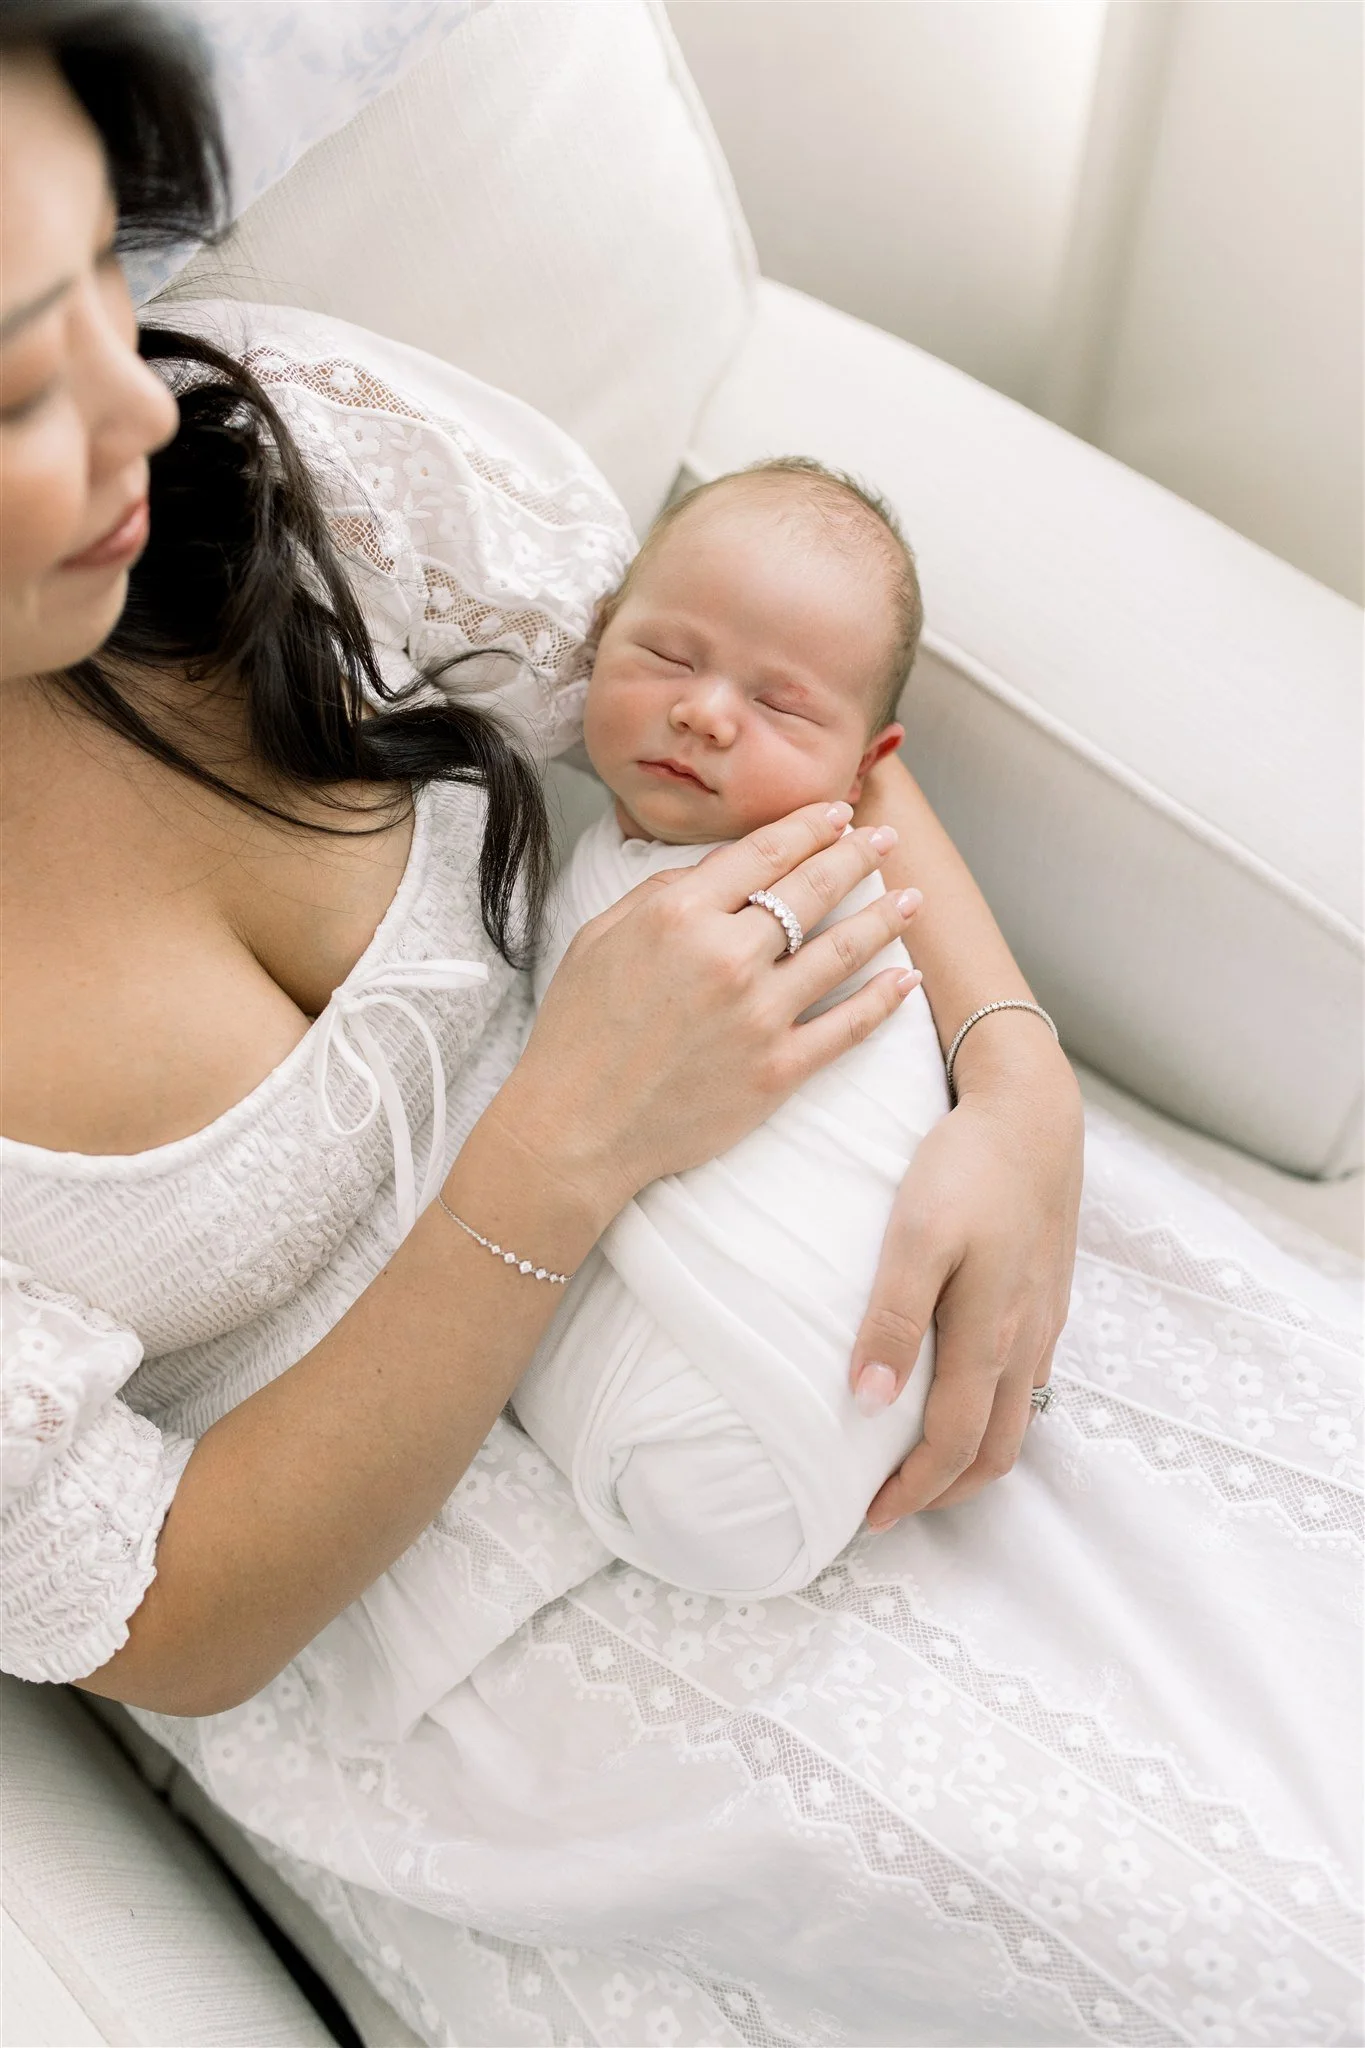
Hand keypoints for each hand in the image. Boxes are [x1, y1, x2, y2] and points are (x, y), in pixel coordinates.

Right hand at [502, 801, 923, 1222]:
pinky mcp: (778, 1070)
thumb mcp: (598, 938)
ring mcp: (759, 1015)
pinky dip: (884, 999)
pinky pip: (848, 1026)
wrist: (577, 1127)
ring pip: (843, 950)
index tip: (838, 814)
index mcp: (680, 915)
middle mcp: (727, 956)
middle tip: (886, 839)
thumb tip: (716, 869)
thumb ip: (658, 893)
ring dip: (885, 918)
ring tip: (912, 899)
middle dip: (858, 856)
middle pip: (813, 889)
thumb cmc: (578, 1032)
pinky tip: (906, 978)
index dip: (809, 827)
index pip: (764, 853)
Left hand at [853, 1042, 1082, 1522]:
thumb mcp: (916, 1235)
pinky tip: (964, 1390)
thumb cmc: (967, 1166)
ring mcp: (1044, 1318)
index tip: (870, 1517)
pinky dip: (996, 1410)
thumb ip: (894, 1318)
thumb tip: (869, 1400)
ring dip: (974, 1454)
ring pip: (1019, 1416)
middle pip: (997, 1450)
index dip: (913, 1491)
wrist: (1033, 1109)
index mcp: (990, 1335)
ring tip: (923, 1462)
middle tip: (894, 1506)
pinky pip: (1029, 1377)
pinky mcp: (1048, 1292)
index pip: (953, 1444)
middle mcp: (1025, 1339)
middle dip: (946, 1490)